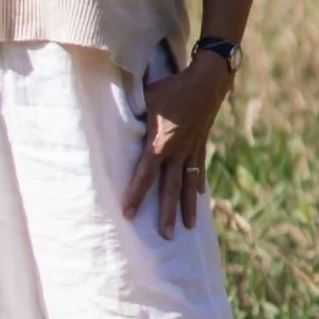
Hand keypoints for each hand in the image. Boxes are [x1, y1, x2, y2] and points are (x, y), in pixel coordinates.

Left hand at [122, 50, 230, 236]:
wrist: (207, 82)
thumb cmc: (172, 87)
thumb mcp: (147, 98)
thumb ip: (131, 110)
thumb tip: (111, 116)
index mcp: (160, 143)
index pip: (145, 175)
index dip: (135, 195)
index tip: (128, 214)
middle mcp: (177, 152)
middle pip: (170, 188)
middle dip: (167, 213)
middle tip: (165, 236)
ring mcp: (192, 150)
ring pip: (188, 184)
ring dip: (188, 207)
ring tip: (188, 228)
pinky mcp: (201, 144)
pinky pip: (199, 169)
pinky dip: (198, 183)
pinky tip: (200, 196)